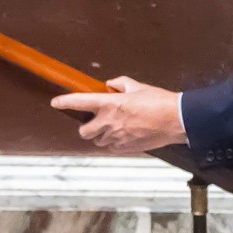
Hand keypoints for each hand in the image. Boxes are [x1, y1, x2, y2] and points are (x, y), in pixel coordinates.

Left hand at [50, 76, 186, 154]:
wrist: (176, 120)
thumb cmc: (159, 102)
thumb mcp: (138, 86)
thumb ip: (120, 84)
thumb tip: (112, 84)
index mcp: (110, 104)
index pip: (80, 102)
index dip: (65, 102)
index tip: (56, 102)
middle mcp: (109, 122)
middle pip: (83, 131)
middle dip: (86, 127)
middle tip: (94, 121)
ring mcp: (116, 137)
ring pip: (98, 140)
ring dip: (100, 135)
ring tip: (113, 127)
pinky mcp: (125, 148)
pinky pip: (111, 147)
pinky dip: (113, 142)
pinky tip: (124, 135)